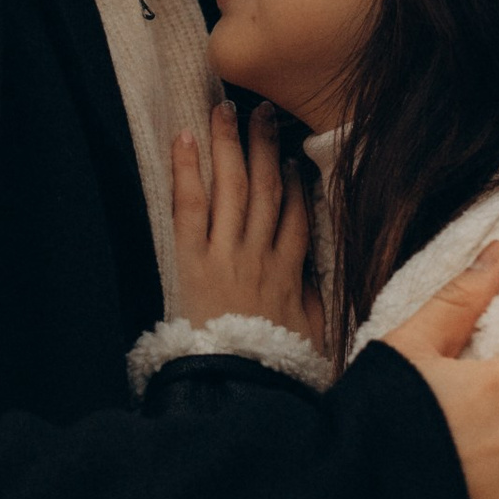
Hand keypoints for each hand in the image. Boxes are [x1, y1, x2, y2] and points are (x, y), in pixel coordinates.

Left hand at [172, 101, 325, 351]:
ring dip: (230, 145)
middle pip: (266, 189)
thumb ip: (311, 299)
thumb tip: (312, 274)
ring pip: (233, 187)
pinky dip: (188, 171)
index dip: (293, 182)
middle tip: (263, 111)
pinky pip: (190, 208)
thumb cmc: (274, 369)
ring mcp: (228, 254)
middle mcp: (260, 255)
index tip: (291, 157)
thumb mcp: (308, 337)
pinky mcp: (194, 261)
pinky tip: (185, 140)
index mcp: (289, 273)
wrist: (240, 389)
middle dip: (265, 147)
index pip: (296, 214)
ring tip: (226, 110)